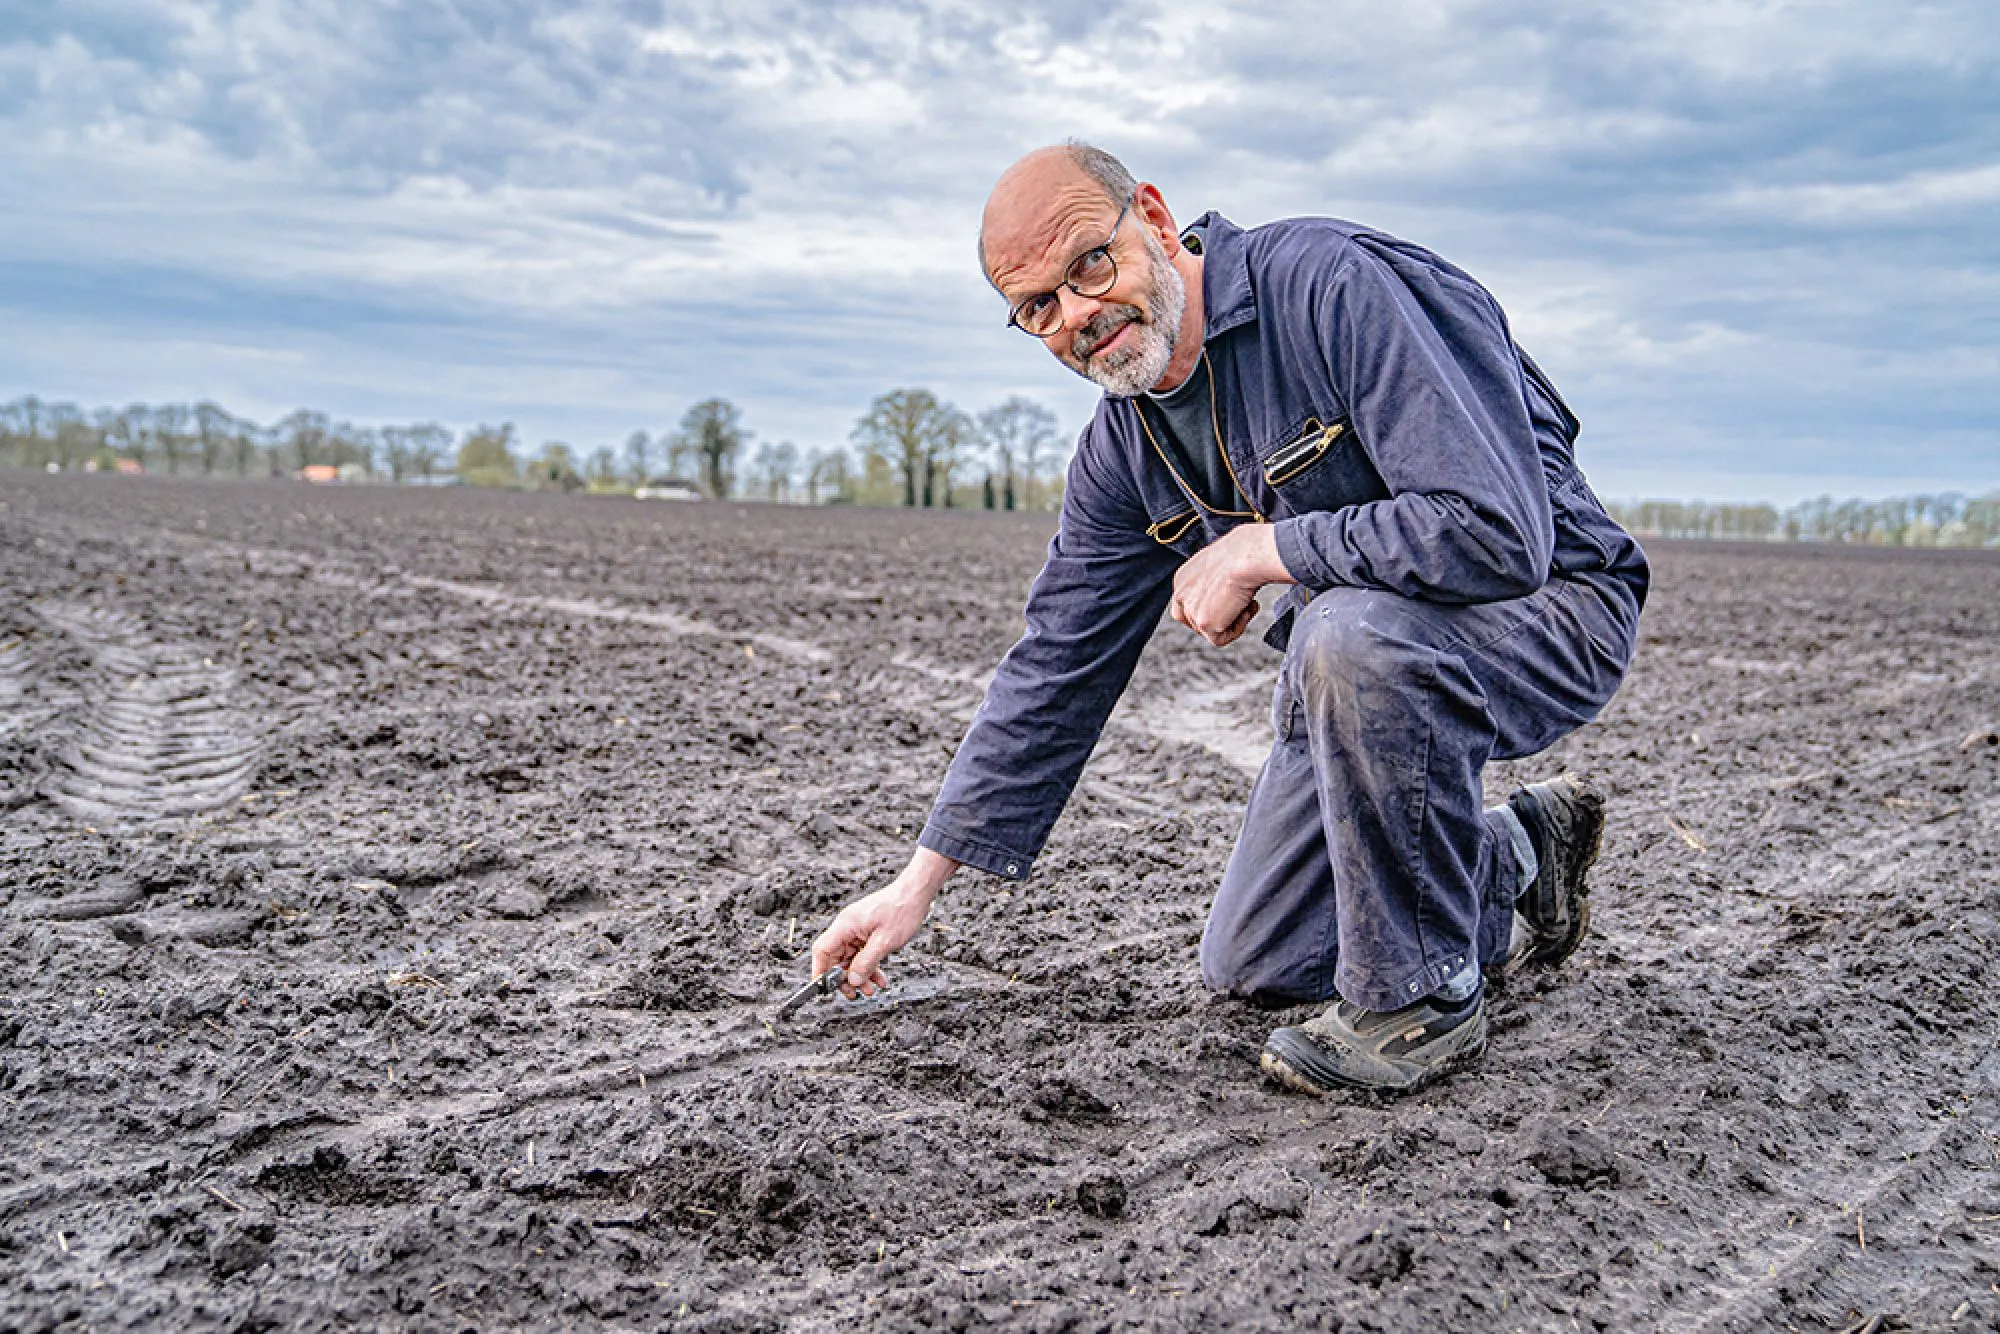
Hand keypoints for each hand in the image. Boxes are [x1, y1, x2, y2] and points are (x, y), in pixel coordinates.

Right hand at [809, 848, 957, 997]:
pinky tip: (880, 978)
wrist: (917, 893)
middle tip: (855, 993)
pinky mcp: (868, 932)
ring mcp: (857, 929)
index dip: (820, 971)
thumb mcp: (885, 941)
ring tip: (871, 989)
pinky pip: (863, 953)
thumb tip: (853, 981)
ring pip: (851, 958)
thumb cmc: (902, 910)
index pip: (822, 950)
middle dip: (845, 978)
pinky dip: (869, 966)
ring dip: (860, 975)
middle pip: (835, 957)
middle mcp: (848, 927)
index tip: (824, 988)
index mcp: (845, 925)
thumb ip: (866, 962)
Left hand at [1171, 522, 1293, 646]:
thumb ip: (1213, 584)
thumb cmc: (1241, 554)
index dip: (1209, 609)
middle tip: (1239, 604)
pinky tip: (1246, 608)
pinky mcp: (1203, 622)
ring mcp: (1191, 609)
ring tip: (1246, 601)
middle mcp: (1180, 594)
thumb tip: (1223, 596)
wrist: (1246, 556)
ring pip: (1210, 630)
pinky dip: (1237, 628)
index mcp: (1182, 579)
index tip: (1228, 604)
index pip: (1186, 606)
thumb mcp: (1219, 567)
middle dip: (1219, 618)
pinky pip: (1220, 639)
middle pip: (1195, 622)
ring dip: (1232, 620)